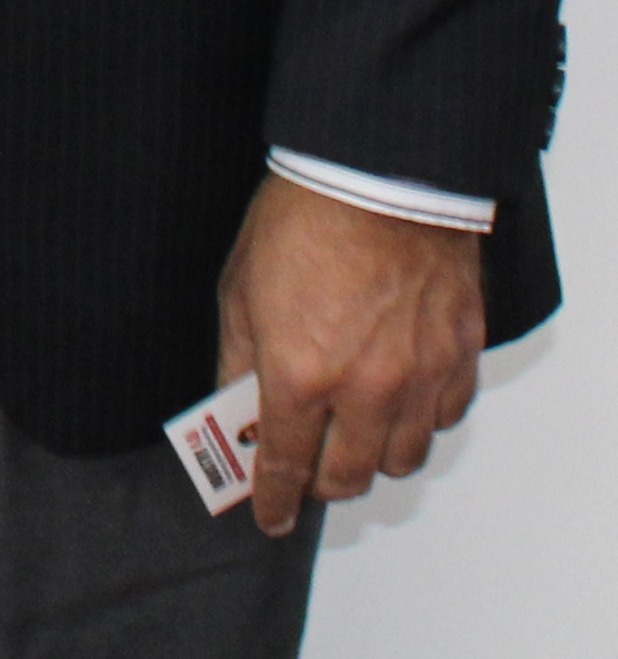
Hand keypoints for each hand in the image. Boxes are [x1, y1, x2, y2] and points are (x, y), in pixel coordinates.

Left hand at [215, 171, 486, 538]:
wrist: (375, 176)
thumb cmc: (301, 220)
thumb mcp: (240, 288)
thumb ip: (239, 359)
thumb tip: (236, 407)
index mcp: (300, 373)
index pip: (285, 465)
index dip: (274, 500)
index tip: (270, 517)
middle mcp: (365, 390)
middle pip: (348, 477)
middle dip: (321, 482)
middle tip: (306, 467)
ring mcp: (419, 379)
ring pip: (402, 459)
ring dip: (372, 456)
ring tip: (351, 429)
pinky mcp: (458, 359)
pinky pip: (444, 419)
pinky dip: (420, 420)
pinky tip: (398, 396)